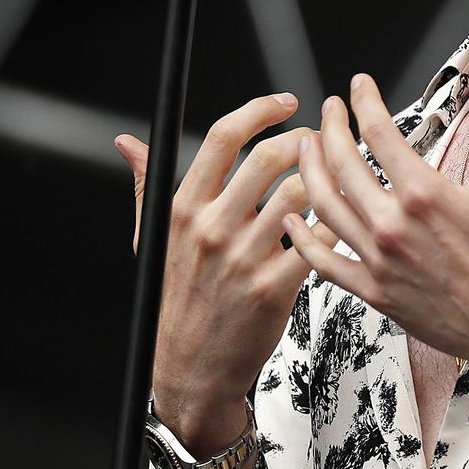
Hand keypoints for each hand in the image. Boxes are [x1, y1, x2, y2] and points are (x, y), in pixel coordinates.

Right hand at [115, 93, 331, 451]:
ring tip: (339, 174)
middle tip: (322, 139)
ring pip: (302, 193)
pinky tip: (342, 216)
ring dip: (329, 177)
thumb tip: (127, 142)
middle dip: (307, 139)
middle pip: (270, 157)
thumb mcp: (154, 238)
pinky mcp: (274, 286)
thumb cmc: (177, 296)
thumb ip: (147, 184)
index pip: (224, 137)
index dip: (260, 109)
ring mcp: (244, 257)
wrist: (191, 368)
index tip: (287, 101)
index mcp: (184, 208)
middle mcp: (212, 228)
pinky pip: (319, 239)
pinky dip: (336, 221)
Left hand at [286, 72, 468, 390]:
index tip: (359, 85)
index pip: (379, 133)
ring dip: (309, 172)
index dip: (364, 102)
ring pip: (325, 209)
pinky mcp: (378, 295)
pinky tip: (292, 222)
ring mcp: (381, 263)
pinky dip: (304, 240)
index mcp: (427, 195)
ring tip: (306, 149)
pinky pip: (326, 264)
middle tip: (328, 109)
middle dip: (330, 129)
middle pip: (341, 165)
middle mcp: (394, 227)